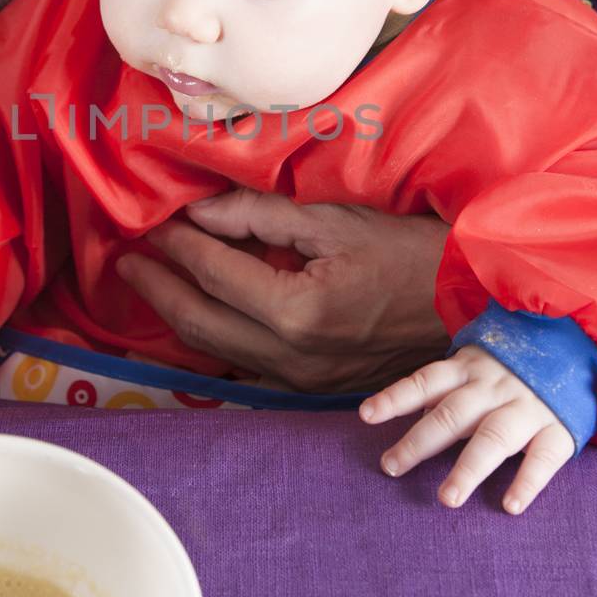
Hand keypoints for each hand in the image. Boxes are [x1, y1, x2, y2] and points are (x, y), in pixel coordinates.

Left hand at [115, 190, 451, 391]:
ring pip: (216, 350)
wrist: (471, 303)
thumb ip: (261, 215)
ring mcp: (302, 379)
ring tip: (148, 282)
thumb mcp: (335, 219)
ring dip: (177, 315)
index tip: (149, 222)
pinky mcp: (311, 386)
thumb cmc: (410, 251)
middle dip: (156, 286)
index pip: (213, 273)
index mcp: (298, 310)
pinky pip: (245, 363)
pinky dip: (213, 337)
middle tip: (126, 258)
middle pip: (199, 321)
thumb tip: (201, 210)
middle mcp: (292, 355)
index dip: (175, 245)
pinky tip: (196, 315)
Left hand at [359, 344, 574, 512]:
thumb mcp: (477, 365)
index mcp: (470, 369)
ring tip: (446, 499)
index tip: (366, 415)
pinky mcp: (559, 427)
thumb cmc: (515, 366)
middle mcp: (495, 386)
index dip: (396, 397)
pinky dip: (527, 481)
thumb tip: (412, 416)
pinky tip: (510, 505)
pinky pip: (544, 457)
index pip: (425, 381)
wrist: (580, 346)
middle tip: (391, 467)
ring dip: (468, 469)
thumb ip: (448, 389)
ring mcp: (528, 406)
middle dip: (419, 442)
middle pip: (451, 415)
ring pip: (493, 438)